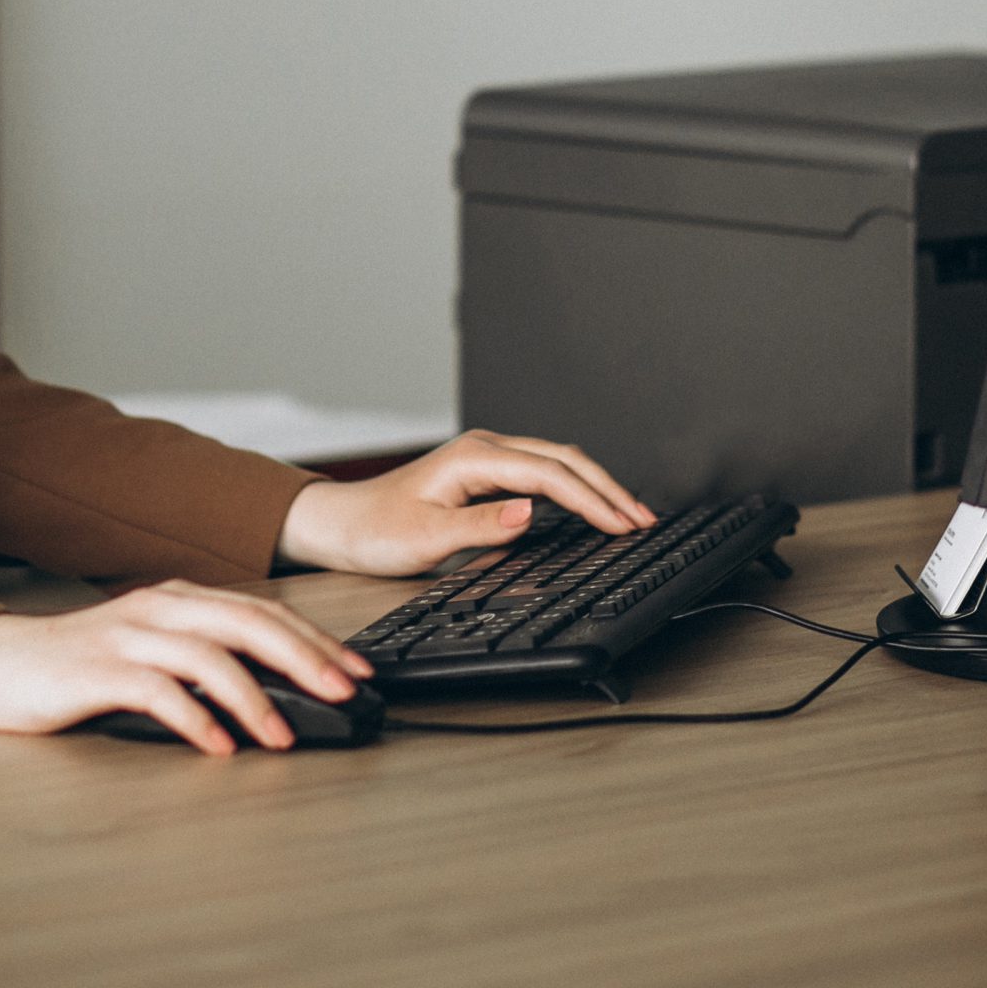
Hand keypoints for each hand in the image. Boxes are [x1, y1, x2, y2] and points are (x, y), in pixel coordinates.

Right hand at [0, 580, 373, 754]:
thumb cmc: (73, 668)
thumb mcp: (146, 654)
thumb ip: (198, 665)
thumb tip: (271, 701)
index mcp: (176, 599)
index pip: (263, 611)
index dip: (315, 639)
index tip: (358, 672)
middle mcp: (157, 608)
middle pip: (248, 622)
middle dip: (305, 658)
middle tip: (346, 693)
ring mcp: (125, 636)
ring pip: (208, 655)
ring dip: (255, 697)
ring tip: (284, 736)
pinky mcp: (95, 671)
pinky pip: (156, 692)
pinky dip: (194, 720)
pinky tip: (218, 747)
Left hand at [273, 431, 656, 577]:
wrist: (341, 523)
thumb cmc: (376, 531)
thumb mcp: (425, 539)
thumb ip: (480, 527)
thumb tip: (531, 512)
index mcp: (474, 458)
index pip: (551, 475)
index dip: (593, 501)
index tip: (625, 525)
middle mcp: (484, 448)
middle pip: (564, 460)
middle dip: (608, 489)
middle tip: (645, 520)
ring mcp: (485, 457)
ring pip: (557, 462)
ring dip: (596, 486)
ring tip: (630, 515)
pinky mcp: (484, 472)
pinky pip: (542, 472)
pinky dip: (574, 488)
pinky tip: (590, 506)